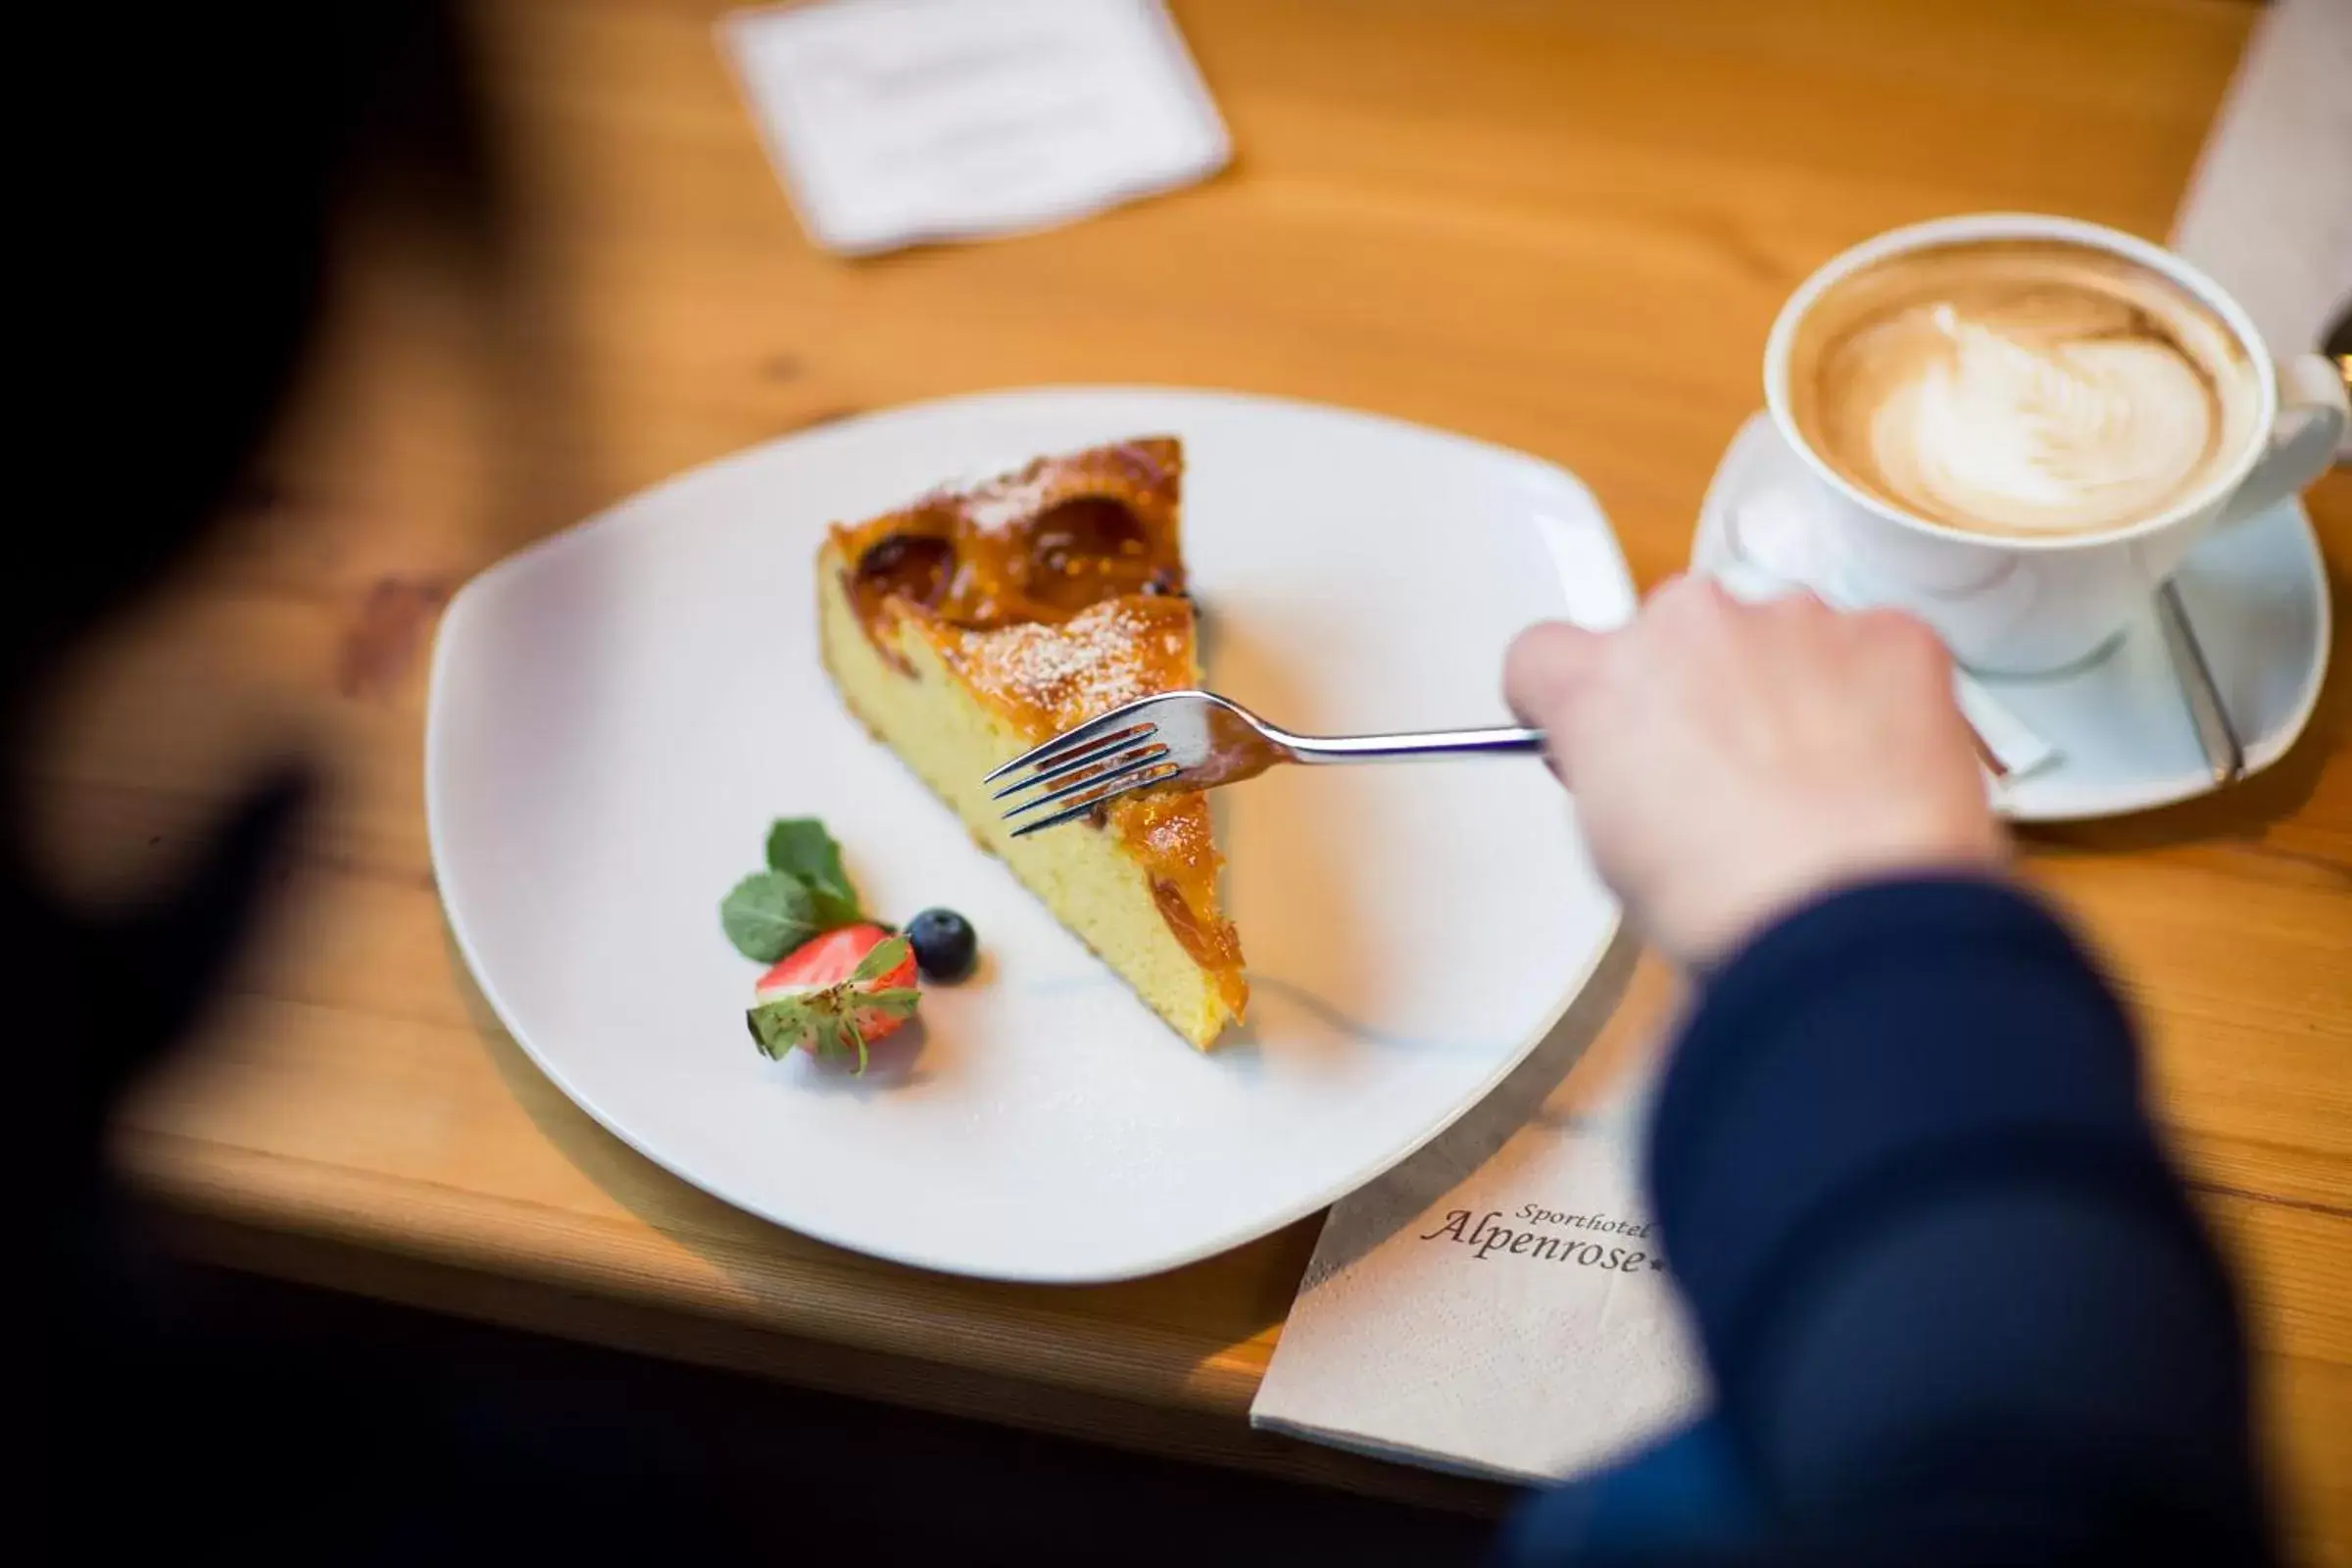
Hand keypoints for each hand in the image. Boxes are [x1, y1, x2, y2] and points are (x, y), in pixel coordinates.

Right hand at [1505, 577, 2005, 969]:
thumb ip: (1612, 775)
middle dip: (1700, 690)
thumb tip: (1641, 777)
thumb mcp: (1615, 853)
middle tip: (1730, 778)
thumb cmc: (1732, 906)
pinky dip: (1877, 698)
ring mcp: (1797, 622)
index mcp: (1604, 681)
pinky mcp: (1891, 636)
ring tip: (1820, 788)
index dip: (1573, 699)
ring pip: (1781, 636)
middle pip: (1679, 635)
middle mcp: (1694, 624)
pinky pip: (1875, 650)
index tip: (1604, 729)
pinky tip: (1878, 771)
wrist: (1854, 922)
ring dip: (1791, 690)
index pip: (1548, 654)